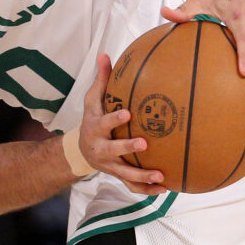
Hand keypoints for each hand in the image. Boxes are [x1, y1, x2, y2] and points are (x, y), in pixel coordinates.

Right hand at [79, 53, 166, 194]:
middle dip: (126, 147)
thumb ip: (102, 80)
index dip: (114, 119)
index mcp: (95, 127)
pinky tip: (164, 189)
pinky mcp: (117, 175)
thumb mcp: (92, 100)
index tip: (128, 113)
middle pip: (112, 150)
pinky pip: (131, 186)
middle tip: (144, 143)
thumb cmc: (92, 119)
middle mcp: (100, 148)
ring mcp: (108, 164)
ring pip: (124, 173)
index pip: (103, 122)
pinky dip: (146, 190)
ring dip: (141, 176)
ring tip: (161, 176)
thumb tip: (105, 54)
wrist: (80, 150)